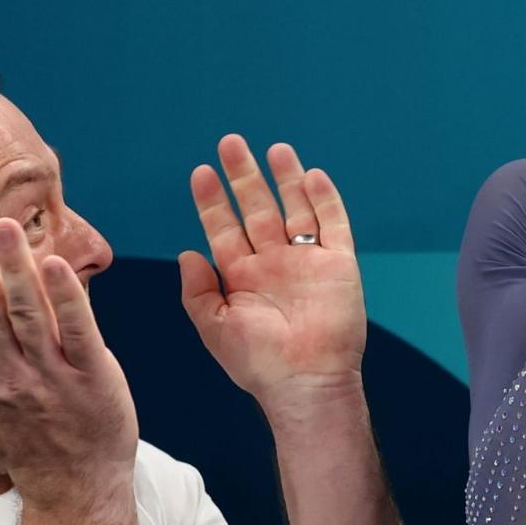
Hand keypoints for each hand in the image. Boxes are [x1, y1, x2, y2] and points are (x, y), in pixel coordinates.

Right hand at [0, 204, 138, 511]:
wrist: (75, 490)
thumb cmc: (26, 447)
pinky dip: (66, 298)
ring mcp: (51, 377)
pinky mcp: (92, 378)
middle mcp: (10, 374)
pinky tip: (56, 265)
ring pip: (28, 313)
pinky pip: (77, 332)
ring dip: (14, 267)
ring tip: (3, 226)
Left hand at [181, 135, 366, 406]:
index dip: (213, 200)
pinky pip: (333, 224)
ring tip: (273, 148)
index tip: (201, 173)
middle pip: (257, 208)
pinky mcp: (338, 264)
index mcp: (242, 278)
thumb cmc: (259, 363)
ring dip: (284, 178)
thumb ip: (198, 291)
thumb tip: (187, 254)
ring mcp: (307, 262)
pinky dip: (324, 199)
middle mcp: (274, 264)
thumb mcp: (215, 327)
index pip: (224, 228)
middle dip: (244, 176)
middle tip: (230, 143)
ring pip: (295, 208)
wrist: (304, 382)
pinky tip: (310, 175)